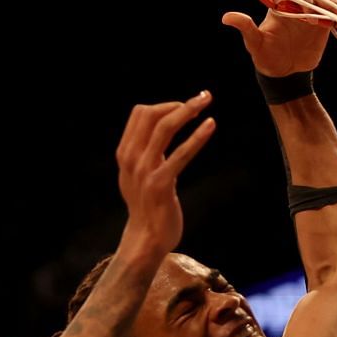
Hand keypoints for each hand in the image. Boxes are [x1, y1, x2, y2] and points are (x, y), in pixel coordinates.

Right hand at [115, 91, 215, 254]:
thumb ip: (143, 152)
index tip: (185, 107)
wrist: (146, 238)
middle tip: (204, 98)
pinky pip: (181, 154)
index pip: (140, 114)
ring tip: (206, 102)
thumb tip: (157, 130)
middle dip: (180, 103)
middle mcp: (131, 158)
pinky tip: (211, 125)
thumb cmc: (148, 206)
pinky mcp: (161, 184)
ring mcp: (144, 171)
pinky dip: (197, 137)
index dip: (164, 105)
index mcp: (125, 153)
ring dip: (188, 110)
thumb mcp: (138, 174)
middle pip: (152, 115)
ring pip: (164, 128)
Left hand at [221, 0, 332, 77]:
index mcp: (282, 6)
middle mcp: (298, 8)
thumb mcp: (255, 43)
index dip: (305, 0)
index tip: (310, 14)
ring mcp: (312, 16)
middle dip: (325, 3)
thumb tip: (227, 18)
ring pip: (329, 4)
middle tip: (332, 15)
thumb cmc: (265, 57)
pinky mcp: (324, 27)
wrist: (283, 74)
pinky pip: (336, 17)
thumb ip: (246, 28)